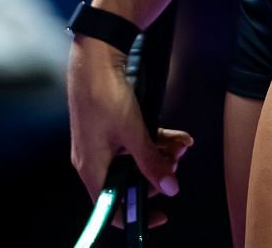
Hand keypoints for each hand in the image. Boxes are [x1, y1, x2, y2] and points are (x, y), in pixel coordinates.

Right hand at [66, 39, 194, 229]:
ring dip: (161, 155)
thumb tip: (170, 188)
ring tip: (180, 145)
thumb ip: (151, 162)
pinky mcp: (110, 128)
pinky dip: (155, 141)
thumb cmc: (104, 93)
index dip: (135, 215)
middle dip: (156, 175)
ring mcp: (102, 143)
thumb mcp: (133, 132)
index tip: (159, 215)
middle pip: (128, 183)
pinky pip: (135, 144)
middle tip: (176, 164)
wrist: (95, 56)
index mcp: (92, 168)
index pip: (110, 208)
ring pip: (136, 162)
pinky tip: (176, 136)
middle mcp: (94, 160)